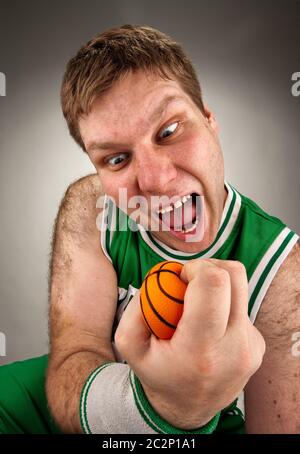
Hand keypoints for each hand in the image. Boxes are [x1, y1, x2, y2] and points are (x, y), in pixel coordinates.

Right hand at [115, 258, 265, 429]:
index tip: (180, 278)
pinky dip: (223, 305)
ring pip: (241, 287)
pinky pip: (242, 307)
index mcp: (201, 348)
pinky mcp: (258, 345)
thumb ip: (136, 309)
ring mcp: (251, 346)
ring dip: (216, 285)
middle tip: (188, 281)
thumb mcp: (130, 346)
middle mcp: (234, 346)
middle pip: (234, 275)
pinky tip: (209, 325)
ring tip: (197, 303)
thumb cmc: (158, 374)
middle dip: (208, 267)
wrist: (187, 410)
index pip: (214, 283)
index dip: (195, 268)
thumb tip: (155, 279)